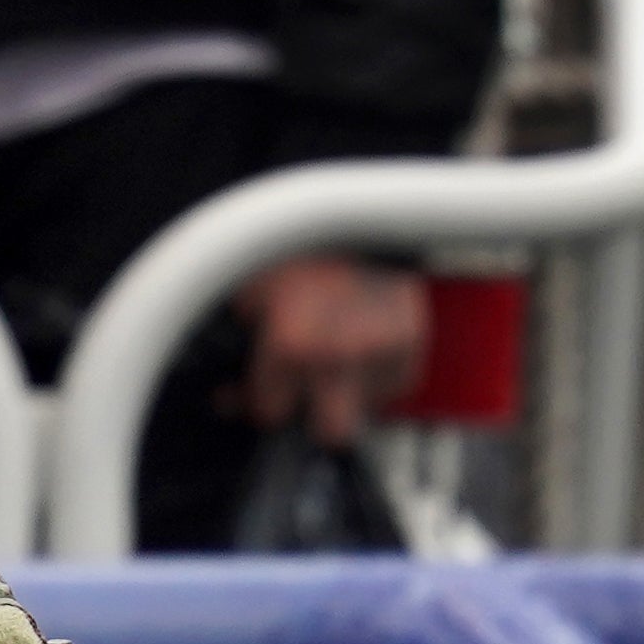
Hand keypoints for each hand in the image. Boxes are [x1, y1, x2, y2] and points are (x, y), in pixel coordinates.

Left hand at [235, 254, 428, 445]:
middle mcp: (340, 355)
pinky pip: (398, 382)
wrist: (347, 211)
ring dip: (348, 392)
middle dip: (313, 418)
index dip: (257, 404)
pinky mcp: (414, 339)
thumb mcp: (244, 297)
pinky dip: (379, 373)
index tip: (253, 395)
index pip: (271, 414)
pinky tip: (360, 348)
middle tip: (299, 397)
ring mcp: (383, 350)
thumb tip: (229, 397)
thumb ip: (238, 351)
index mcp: (291, 345)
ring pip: (369, 408)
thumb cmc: (291, 246)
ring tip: (332, 358)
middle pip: (333, 432)